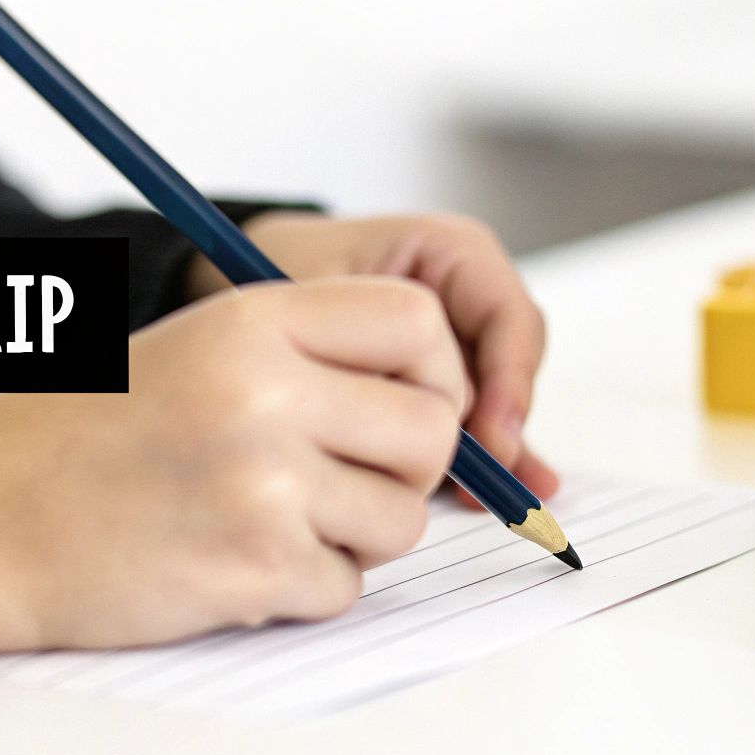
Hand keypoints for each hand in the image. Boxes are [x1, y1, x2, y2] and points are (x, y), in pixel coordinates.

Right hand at [0, 277, 466, 654]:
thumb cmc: (81, 434)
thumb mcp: (193, 346)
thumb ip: (306, 355)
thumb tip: (431, 399)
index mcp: (253, 319)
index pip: (417, 321)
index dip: (433, 371)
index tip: (404, 406)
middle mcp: (268, 391)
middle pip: (430, 431)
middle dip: (404, 469)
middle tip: (343, 482)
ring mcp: (265, 483)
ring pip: (401, 520)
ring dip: (355, 536)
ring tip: (275, 523)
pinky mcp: (255, 568)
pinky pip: (345, 588)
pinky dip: (305, 589)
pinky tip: (236, 563)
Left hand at [187, 211, 558, 504]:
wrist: (242, 286)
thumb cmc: (281, 277)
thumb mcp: (324, 304)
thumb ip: (383, 357)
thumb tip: (447, 421)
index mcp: (452, 253)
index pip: (510, 317)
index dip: (510, 381)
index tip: (492, 438)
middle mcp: (467, 295)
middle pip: (511, 368)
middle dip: (500, 427)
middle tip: (482, 482)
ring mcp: (458, 342)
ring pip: (496, 403)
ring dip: (492, 454)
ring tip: (490, 501)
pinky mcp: (442, 383)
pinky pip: (471, 424)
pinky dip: (473, 463)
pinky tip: (478, 499)